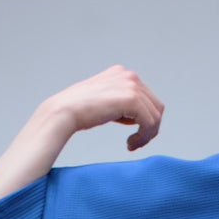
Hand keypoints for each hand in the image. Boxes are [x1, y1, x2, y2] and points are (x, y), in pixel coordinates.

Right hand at [39, 65, 164, 151]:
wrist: (62, 112)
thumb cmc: (76, 111)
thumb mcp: (102, 101)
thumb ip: (119, 103)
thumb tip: (134, 117)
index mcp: (121, 73)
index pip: (146, 97)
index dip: (144, 118)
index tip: (135, 134)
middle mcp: (129, 75)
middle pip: (155, 106)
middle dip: (149, 126)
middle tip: (136, 142)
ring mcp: (131, 85)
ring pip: (155, 116)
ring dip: (147, 134)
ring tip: (132, 144)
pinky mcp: (132, 99)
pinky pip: (150, 122)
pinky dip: (144, 136)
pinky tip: (130, 144)